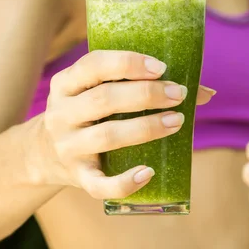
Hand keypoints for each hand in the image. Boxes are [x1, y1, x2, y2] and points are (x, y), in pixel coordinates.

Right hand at [28, 50, 214, 199]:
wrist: (42, 154)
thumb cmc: (87, 115)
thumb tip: (207, 92)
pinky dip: (124, 182)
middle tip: (178, 94)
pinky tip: (148, 172)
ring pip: (107, 136)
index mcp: (65, 84)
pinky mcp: (77, 177)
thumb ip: (140, 85)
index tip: (161, 68)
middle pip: (104, 100)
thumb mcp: (97, 93)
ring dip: (145, 128)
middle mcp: (61, 114)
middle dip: (145, 95)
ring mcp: (68, 147)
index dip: (128, 63)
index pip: (93, 65)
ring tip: (176, 121)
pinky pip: (99, 184)